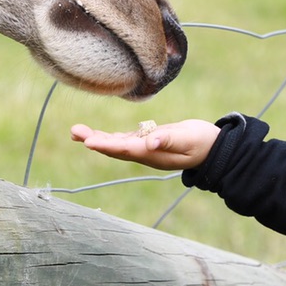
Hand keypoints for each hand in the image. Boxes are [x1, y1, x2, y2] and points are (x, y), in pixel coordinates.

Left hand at [70, 119, 220, 170]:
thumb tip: (151, 142)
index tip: (88, 142)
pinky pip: (123, 141)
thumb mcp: (188, 139)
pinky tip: (96, 135)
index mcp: (152, 154)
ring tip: (77, 132)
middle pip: (114, 148)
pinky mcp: (148, 142)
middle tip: (74, 131)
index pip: (124, 149)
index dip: (105, 145)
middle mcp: (144, 153)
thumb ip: (170, 139)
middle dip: (93, 140)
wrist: (212, 148)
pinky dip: (108, 137)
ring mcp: (145, 148)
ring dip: (96, 138)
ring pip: (116, 144)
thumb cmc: (202, 143)